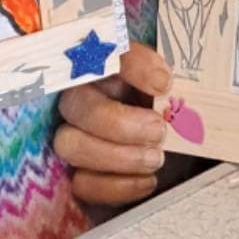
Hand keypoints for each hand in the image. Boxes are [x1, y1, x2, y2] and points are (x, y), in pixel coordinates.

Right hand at [54, 41, 171, 206]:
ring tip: (155, 158)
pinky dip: (117, 186)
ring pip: (71, 144)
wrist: (164, 146)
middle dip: (118, 123)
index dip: (131, 67)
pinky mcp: (78, 175)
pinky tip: (147, 180)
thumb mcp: (168, 89)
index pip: (103, 52)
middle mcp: (78, 97)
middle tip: (159, 131)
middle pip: (74, 104)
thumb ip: (163, 80)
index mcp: (100, 66)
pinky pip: (82, 184)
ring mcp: (72, 136)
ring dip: (117, 156)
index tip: (164, 83)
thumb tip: (161, 82)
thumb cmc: (163, 110)